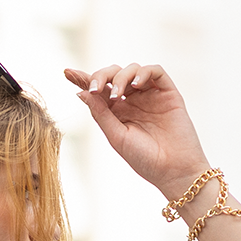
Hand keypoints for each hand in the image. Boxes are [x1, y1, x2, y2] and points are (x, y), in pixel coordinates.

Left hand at [64, 63, 208, 197]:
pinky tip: (135, 85)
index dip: (83, 79)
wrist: (173, 170)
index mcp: (117, 112)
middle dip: (101, 75)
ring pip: (132, 69)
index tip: (67, 73)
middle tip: (96, 87)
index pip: (98, 90)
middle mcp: (133, 100)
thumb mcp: (116, 136)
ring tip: (118, 94)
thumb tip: (81, 93)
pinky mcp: (168, 92)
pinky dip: (144, 72)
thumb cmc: (144, 160)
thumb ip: (101, 113)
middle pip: (113, 74)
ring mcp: (150, 95)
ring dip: (121, 77)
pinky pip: (155, 71)